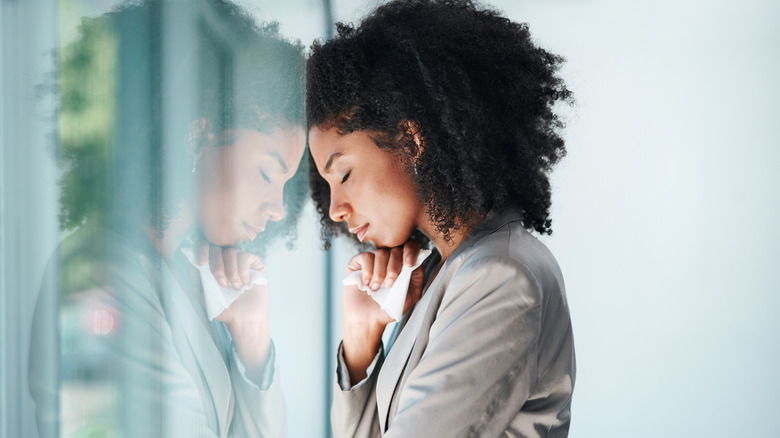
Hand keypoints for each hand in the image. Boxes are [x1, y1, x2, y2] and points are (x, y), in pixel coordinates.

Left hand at [197, 240, 270, 374]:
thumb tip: (193, 263)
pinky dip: (243, 271)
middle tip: (222, 284)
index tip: (201, 263)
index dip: (201, 250)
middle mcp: (227, 260)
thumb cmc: (225, 308)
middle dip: (217, 266)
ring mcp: (242, 260)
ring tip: (235, 288)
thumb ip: (197, 280)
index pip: (205, 247)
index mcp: (214, 265)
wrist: (244, 319)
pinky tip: (245, 283)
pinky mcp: (256, 263)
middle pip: (218, 248)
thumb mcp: (204, 296)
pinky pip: (246, 256)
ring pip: (232, 252)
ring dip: (231, 272)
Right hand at [341, 239, 424, 382]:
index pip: (410, 246)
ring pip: (380, 253)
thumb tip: (419, 259)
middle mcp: (388, 259)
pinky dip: (368, 271)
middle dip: (394, 268)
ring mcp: (372, 259)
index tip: (409, 264)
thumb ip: (417, 276)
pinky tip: (366, 284)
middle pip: (395, 249)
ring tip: (376, 288)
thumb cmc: (390, 307)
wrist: (368, 319)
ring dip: (380, 273)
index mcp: (402, 264)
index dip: (411, 251)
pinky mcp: (357, 262)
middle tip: (389, 285)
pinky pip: (365, 257)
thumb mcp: (412, 294)